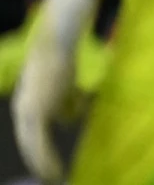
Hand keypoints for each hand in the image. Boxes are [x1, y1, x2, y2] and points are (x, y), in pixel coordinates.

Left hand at [12, 25, 75, 182]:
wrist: (57, 46)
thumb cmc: (63, 60)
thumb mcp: (65, 86)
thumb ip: (65, 104)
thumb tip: (69, 121)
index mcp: (26, 104)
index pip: (29, 133)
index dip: (38, 149)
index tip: (48, 163)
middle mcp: (22, 111)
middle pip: (27, 143)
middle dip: (38, 162)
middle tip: (50, 176)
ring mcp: (27, 112)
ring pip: (32, 147)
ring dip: (43, 164)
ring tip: (55, 177)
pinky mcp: (36, 113)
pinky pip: (40, 143)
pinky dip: (47, 159)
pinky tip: (56, 170)